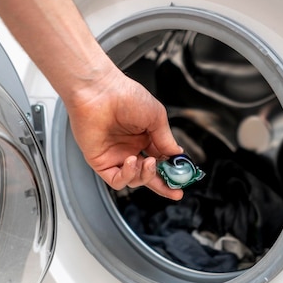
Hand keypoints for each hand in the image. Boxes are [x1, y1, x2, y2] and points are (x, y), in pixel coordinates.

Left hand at [64, 63, 183, 199]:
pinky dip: (128, 176)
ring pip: (134, 180)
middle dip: (163, 186)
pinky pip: (116, 180)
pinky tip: (133, 162)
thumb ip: (166, 140)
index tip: (183, 179)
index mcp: (144, 137)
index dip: (171, 172)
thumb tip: (177, 155)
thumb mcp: (156, 117)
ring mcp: (115, 156)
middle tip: (174, 190)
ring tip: (149, 162)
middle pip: (147, 176)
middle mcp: (129, 148)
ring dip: (145, 175)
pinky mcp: (101, 162)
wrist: (99, 91)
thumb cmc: (125, 96)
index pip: (160, 161)